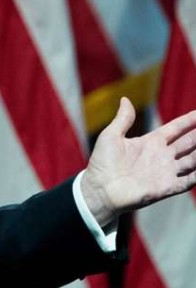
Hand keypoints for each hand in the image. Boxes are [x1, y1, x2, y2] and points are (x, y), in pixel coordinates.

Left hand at [81, 97, 195, 226]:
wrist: (100, 188)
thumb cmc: (102, 162)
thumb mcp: (111, 136)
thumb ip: (123, 119)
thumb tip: (125, 99)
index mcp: (150, 142)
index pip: (175, 129)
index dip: (188, 121)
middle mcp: (162, 156)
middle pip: (188, 143)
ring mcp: (166, 171)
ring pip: (193, 160)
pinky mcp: (167, 187)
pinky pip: (189, 180)